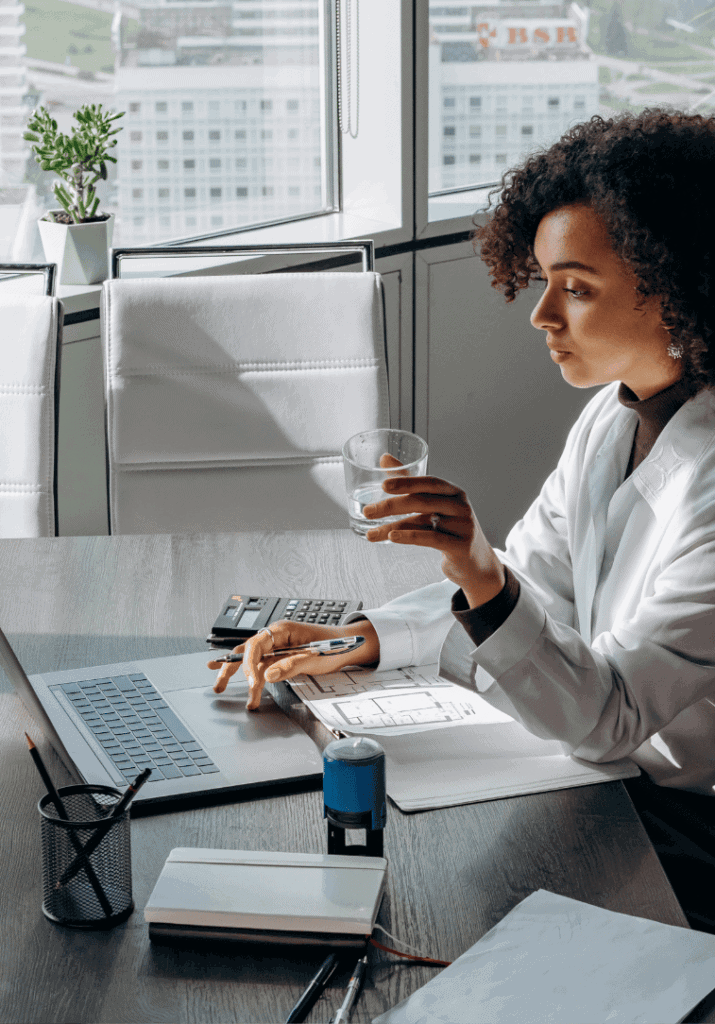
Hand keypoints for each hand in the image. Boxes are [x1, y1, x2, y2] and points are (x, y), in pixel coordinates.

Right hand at [207, 620, 379, 709]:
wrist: (349, 645)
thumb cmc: (335, 646)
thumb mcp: (314, 657)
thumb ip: (290, 665)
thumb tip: (267, 675)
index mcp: (283, 630)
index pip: (256, 644)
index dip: (250, 664)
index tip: (253, 682)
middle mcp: (276, 636)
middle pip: (247, 651)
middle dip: (233, 669)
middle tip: (221, 687)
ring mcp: (277, 646)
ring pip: (250, 659)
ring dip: (235, 673)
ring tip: (219, 686)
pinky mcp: (281, 656)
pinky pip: (259, 663)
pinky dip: (245, 671)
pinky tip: (226, 672)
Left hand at [363, 474, 505, 607]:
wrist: (476, 562)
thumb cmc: (451, 529)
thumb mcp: (434, 504)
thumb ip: (410, 482)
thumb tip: (384, 458)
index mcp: (453, 492)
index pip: (429, 482)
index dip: (406, 482)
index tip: (383, 485)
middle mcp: (460, 506)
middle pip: (422, 501)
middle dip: (391, 506)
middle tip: (368, 511)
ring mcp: (463, 526)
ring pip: (422, 523)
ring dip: (392, 527)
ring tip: (371, 534)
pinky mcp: (460, 546)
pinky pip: (431, 539)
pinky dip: (409, 537)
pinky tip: (392, 538)